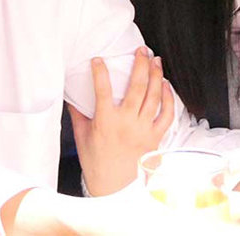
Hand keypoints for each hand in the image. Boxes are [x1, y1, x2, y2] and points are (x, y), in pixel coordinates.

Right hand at [68, 47, 174, 195]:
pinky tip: (165, 86)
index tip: (98, 59)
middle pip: (137, 88)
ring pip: (154, 98)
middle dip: (140, 65)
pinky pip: (166, 115)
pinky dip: (168, 99)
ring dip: (156, 76)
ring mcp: (143, 130)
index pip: (102, 90)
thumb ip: (78, 114)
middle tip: (142, 50)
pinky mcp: (155, 137)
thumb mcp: (82, 137)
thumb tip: (71, 94)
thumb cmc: (96, 163)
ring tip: (155, 61)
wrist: (113, 190)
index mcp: (105, 122)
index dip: (100, 72)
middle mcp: (126, 123)